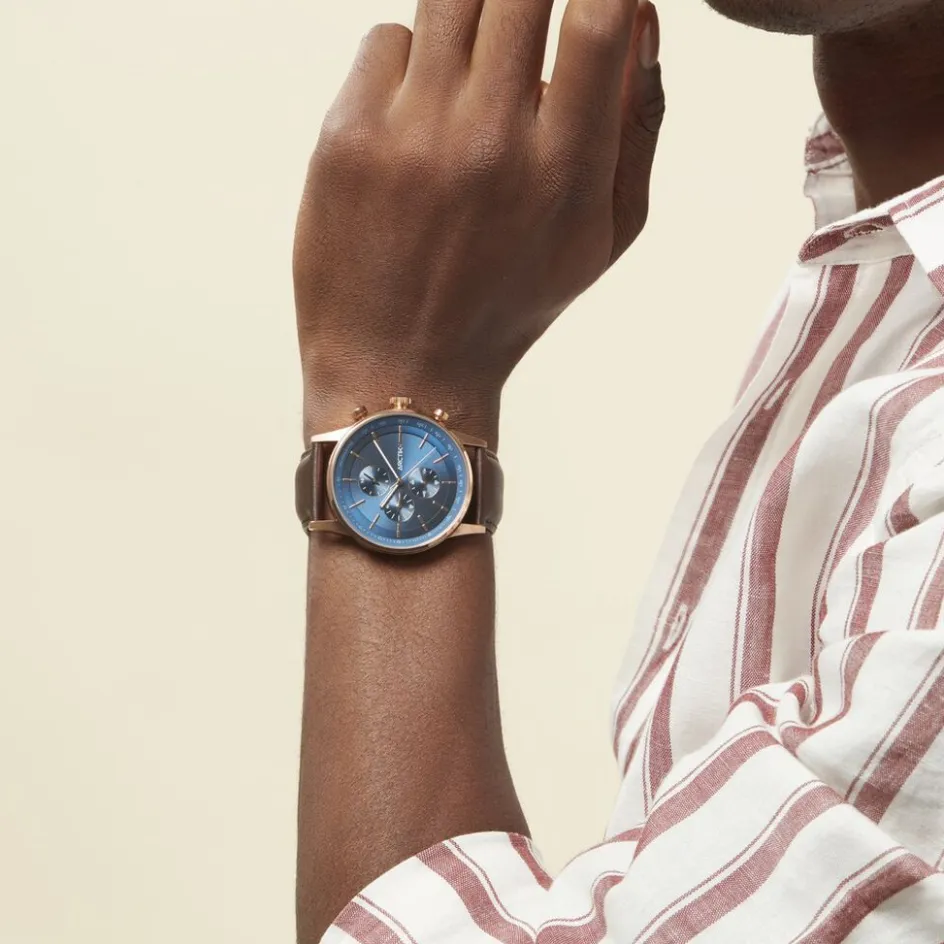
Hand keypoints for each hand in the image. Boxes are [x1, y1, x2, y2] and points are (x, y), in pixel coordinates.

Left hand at [294, 0, 663, 441]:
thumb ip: (636, 126)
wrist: (401, 366)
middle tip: (527, 25)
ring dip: (473, 16)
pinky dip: (411, 62)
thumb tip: (640, 18)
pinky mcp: (347, 134)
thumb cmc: (508, 303)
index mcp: (563, 170)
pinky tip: (415, 120)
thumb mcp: (603, 238)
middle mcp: (487, 140)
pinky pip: (388, 40)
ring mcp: (411, 133)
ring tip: (473, 70)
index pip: (598, 17)